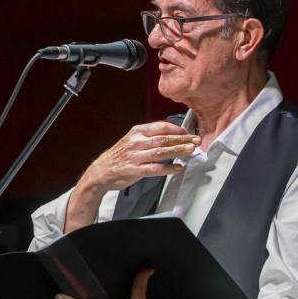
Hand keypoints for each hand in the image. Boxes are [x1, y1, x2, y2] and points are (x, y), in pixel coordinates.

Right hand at [65, 121, 199, 231]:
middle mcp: (136, 142)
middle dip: (182, 139)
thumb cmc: (120, 155)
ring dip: (178, 151)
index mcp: (137, 132)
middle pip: (164, 139)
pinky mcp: (135, 170)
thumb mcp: (132, 140)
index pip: (161, 127)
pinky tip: (178, 168)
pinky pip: (155, 169)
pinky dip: (169, 169)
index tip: (188, 132)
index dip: (177, 129)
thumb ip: (150, 137)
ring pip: (162, 152)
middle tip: (196, 140)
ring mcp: (135, 156)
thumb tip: (172, 136)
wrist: (101, 171)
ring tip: (191, 150)